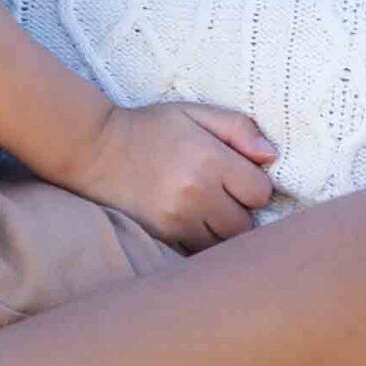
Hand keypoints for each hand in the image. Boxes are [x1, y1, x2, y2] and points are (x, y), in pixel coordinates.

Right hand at [74, 100, 276, 250]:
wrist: (95, 150)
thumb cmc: (150, 129)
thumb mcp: (194, 112)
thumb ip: (237, 128)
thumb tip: (270, 156)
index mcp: (210, 159)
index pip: (260, 191)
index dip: (253, 185)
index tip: (238, 177)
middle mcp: (197, 194)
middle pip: (245, 225)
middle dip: (240, 212)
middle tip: (223, 196)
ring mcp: (178, 221)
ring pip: (223, 245)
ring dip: (222, 232)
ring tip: (208, 212)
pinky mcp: (161, 238)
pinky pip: (197, 253)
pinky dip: (200, 243)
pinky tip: (192, 225)